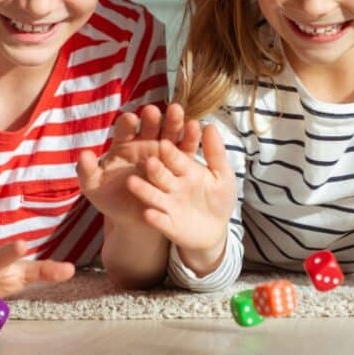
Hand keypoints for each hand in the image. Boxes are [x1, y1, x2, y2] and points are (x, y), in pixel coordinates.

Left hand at [77, 104, 200, 227]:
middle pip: (149, 127)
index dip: (127, 124)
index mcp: (124, 145)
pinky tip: (195, 127)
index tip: (130, 119)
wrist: (133, 219)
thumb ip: (87, 171)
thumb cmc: (111, 200)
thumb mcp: (95, 188)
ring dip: (173, 122)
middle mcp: (144, 144)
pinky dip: (190, 138)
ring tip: (176, 111)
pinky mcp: (178, 165)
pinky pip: (185, 150)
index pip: (125, 130)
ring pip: (169, 134)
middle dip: (152, 118)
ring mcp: (162, 153)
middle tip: (154, 110)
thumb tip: (84, 155)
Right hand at [126, 120, 236, 258]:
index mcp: (183, 167)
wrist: (215, 229)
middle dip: (154, 167)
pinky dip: (154, 218)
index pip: (174, 155)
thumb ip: (215, 152)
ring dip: (143, 190)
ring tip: (131, 183)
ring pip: (152, 194)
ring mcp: (166, 203)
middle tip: (149, 160)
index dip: (170, 149)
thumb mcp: (222, 174)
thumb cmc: (218, 198)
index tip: (165, 142)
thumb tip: (209, 125)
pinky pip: (158, 220)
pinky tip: (147, 215)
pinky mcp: (166, 223)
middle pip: (159, 173)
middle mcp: (170, 183)